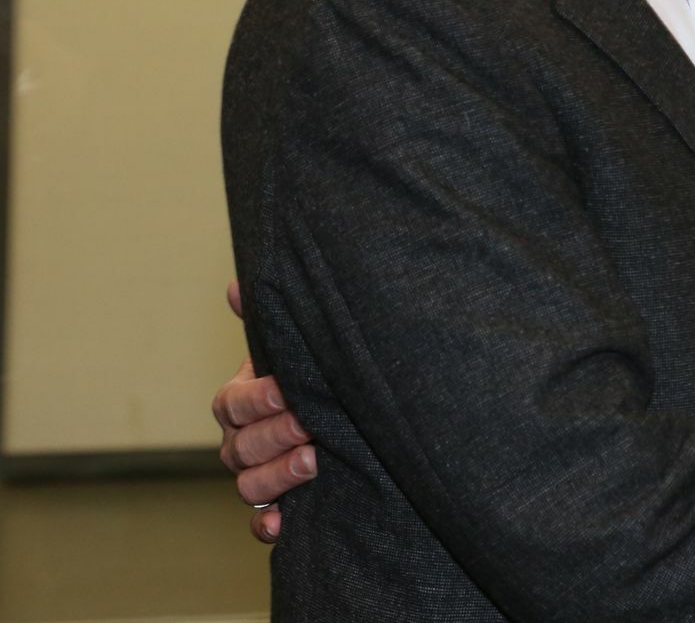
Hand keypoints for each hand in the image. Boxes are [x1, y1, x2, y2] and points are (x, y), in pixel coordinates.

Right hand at [214, 279, 316, 542]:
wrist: (345, 415)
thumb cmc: (308, 375)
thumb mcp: (289, 348)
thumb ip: (265, 320)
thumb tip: (237, 283)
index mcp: (240, 403)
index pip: (232, 404)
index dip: (255, 399)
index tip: (285, 388)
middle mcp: (241, 443)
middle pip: (240, 447)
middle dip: (274, 435)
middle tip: (310, 424)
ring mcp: (257, 477)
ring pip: (248, 486)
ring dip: (276, 476)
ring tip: (314, 460)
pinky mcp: (278, 508)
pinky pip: (260, 525)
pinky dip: (267, 527)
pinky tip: (283, 525)